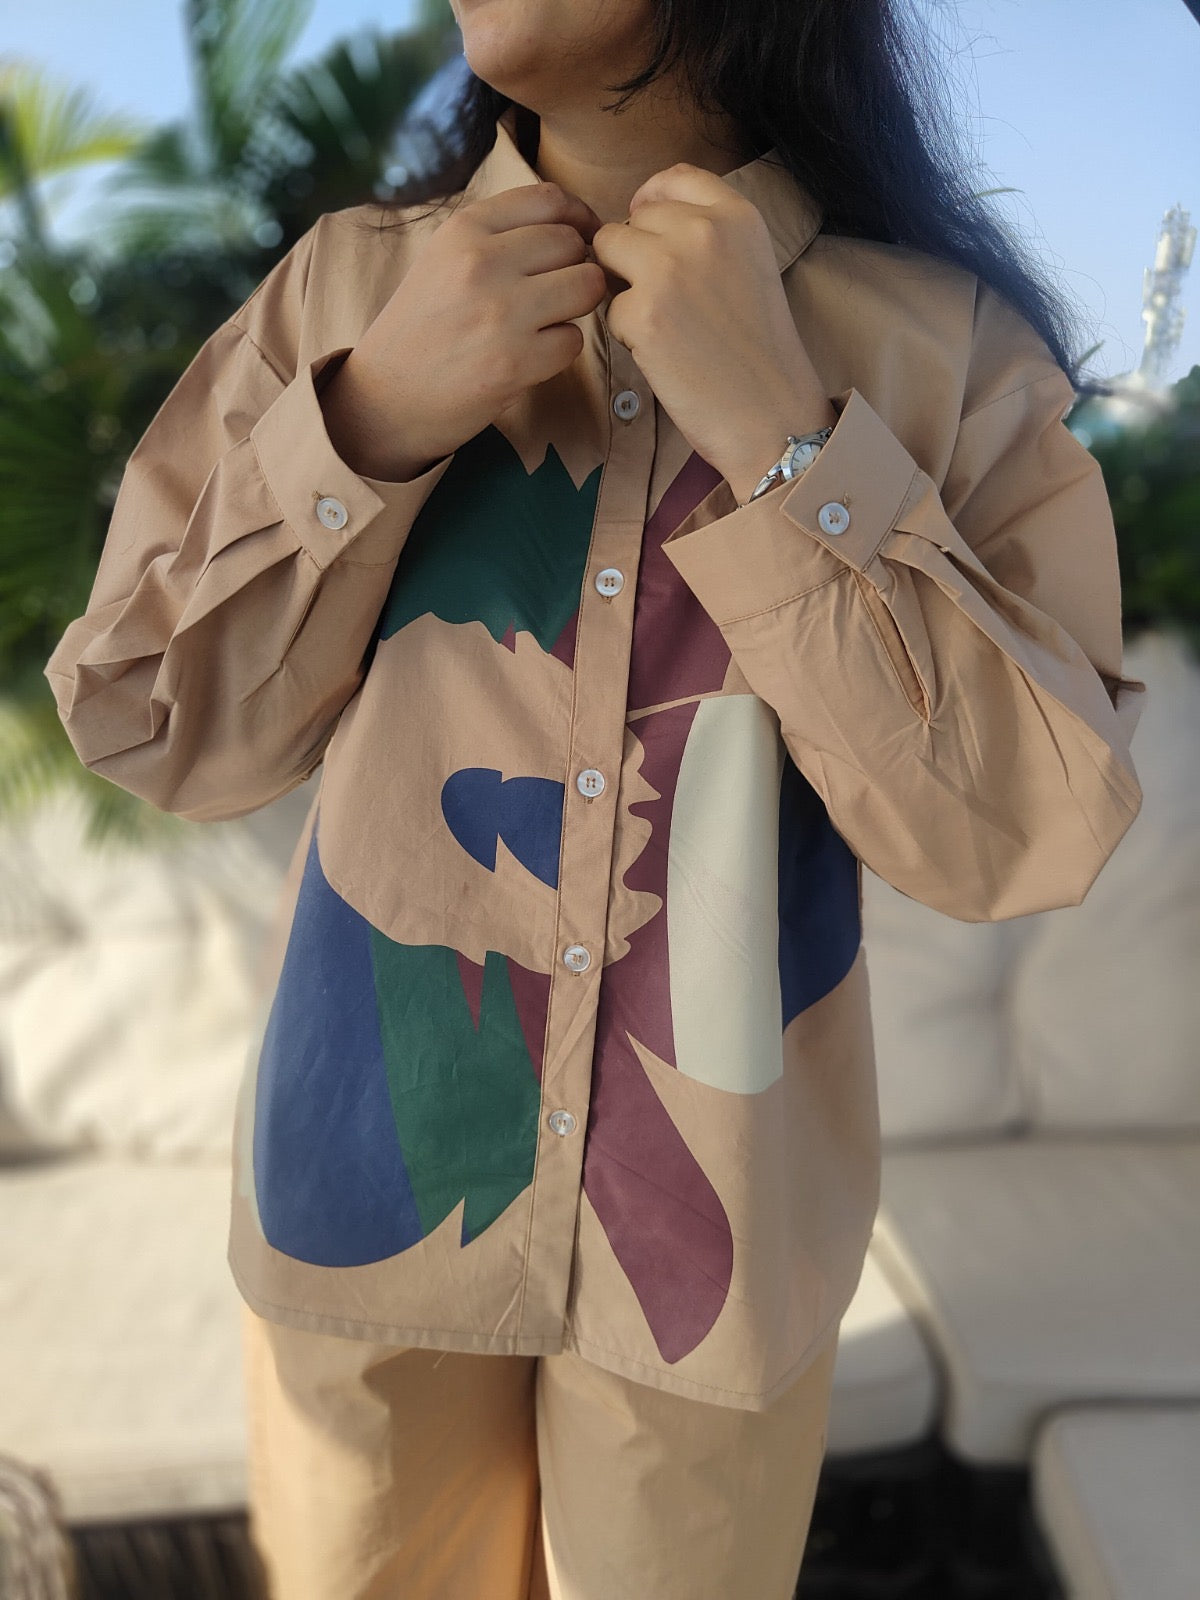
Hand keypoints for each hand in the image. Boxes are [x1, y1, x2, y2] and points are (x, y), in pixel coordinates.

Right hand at [322, 181, 605, 479]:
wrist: (383, 397)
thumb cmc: (419, 328)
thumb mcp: (443, 259)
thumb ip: (498, 237)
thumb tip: (572, 227)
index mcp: (464, 229)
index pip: (549, 199)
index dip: (579, 217)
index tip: (583, 236)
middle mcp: (483, 261)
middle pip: (573, 243)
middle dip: (575, 267)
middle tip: (554, 294)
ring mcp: (501, 312)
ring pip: (586, 286)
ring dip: (576, 307)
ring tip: (547, 322)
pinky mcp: (515, 361)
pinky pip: (573, 340)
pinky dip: (560, 351)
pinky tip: (530, 357)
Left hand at [589, 163, 835, 500]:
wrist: (772, 415)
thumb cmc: (760, 352)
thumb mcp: (752, 267)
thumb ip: (709, 234)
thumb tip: (641, 217)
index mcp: (739, 215)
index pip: (675, 178)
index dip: (651, 202)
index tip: (648, 229)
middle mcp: (704, 231)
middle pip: (633, 218)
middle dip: (635, 253)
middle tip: (667, 300)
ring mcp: (669, 269)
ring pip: (608, 251)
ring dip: (621, 284)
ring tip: (660, 322)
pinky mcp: (642, 313)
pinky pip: (609, 308)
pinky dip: (626, 333)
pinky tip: (663, 354)